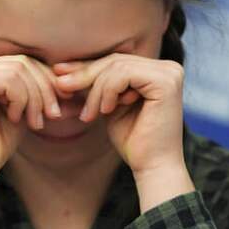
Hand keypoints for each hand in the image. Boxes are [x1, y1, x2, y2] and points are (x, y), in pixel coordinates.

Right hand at [0, 55, 65, 220]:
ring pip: (19, 70)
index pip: (24, 62)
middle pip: (23, 63)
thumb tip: (78, 78)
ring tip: (35, 122)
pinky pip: (10, 80)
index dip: (47, 80)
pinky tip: (14, 119)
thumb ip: (42, 90)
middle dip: (45, 89)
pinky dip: (21, 101)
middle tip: (53, 115)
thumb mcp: (27, 110)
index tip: (61, 103)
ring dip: (35, 98)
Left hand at [53, 54, 185, 174]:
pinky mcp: (166, 82)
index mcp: (157, 71)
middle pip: (116, 61)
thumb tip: (61, 69)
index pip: (116, 61)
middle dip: (85, 74)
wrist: (152, 167)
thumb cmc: (132, 141)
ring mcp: (170, 73)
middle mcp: (168, 68)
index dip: (86, 67)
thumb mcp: (109, 106)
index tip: (58, 74)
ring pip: (117, 67)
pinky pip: (124, 75)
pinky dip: (108, 91)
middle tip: (61, 86)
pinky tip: (105, 111)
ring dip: (95, 91)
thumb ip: (96, 85)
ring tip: (89, 115)